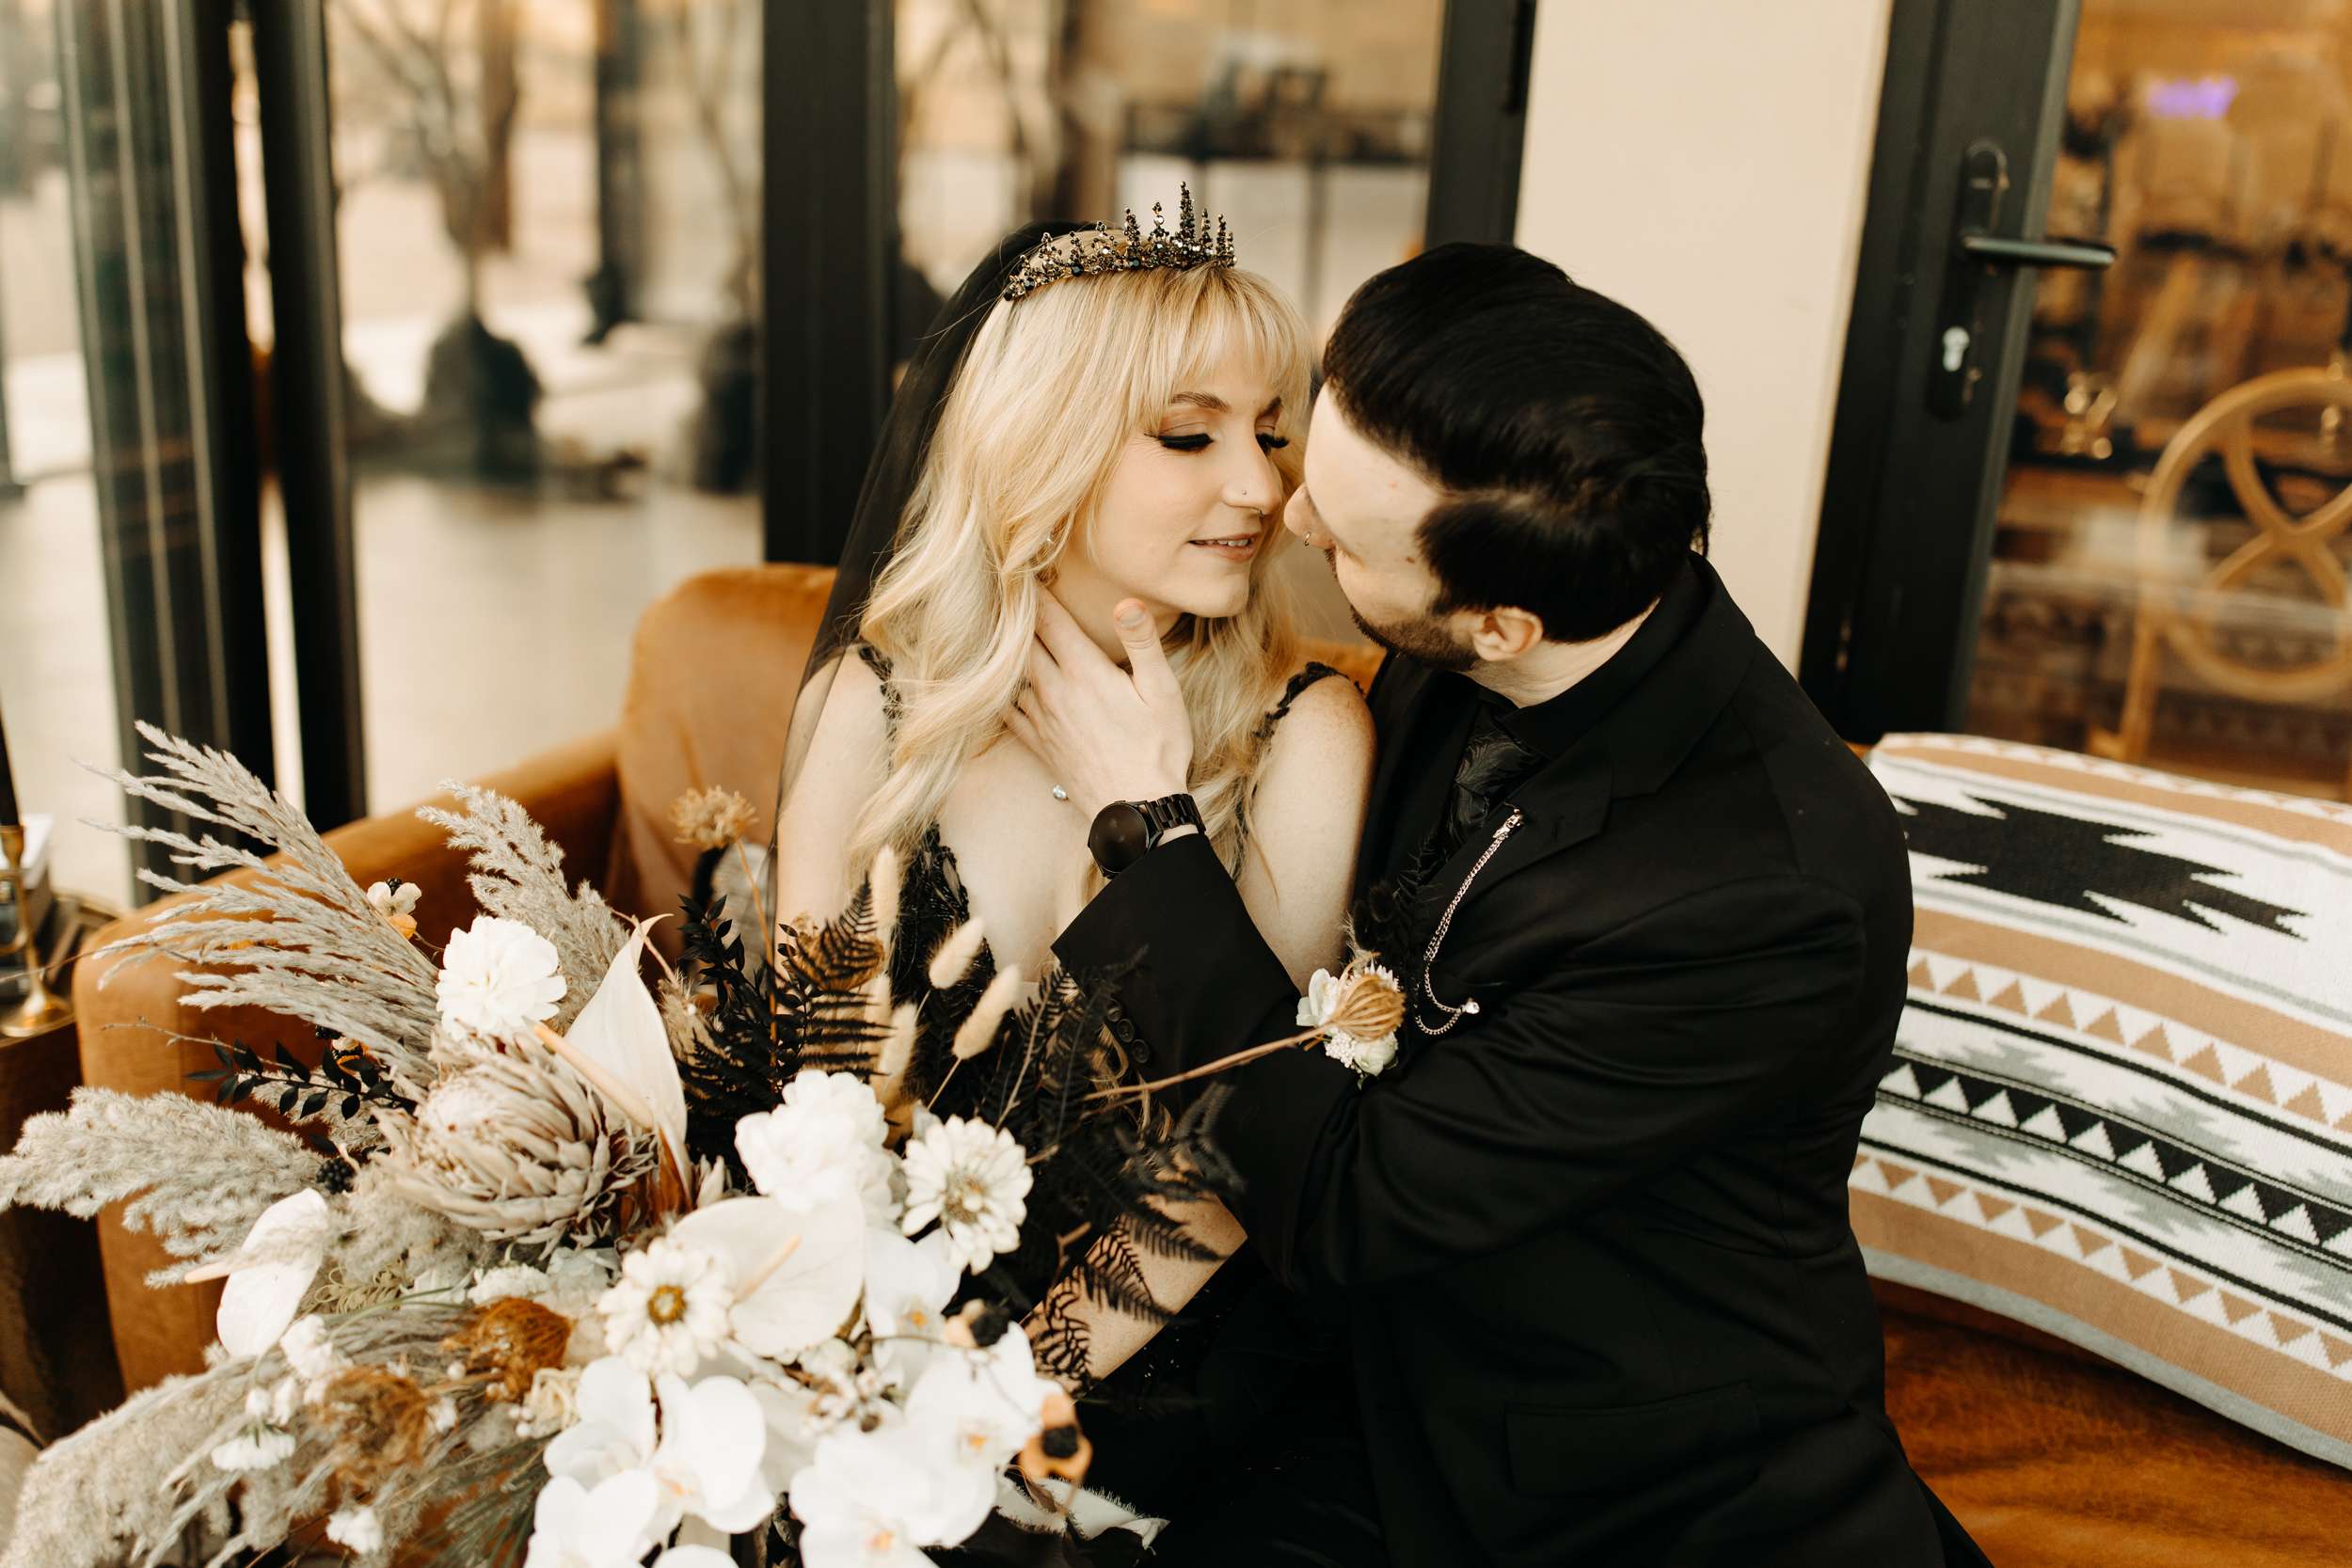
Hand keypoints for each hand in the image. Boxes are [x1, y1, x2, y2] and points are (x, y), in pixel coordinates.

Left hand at [1008, 594, 1192, 822]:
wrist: (1136, 809)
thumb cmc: (1157, 749)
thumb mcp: (1162, 691)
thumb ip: (1142, 643)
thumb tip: (1126, 602)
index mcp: (1084, 671)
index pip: (1050, 619)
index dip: (1035, 591)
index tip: (1022, 570)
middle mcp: (1054, 690)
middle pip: (1023, 642)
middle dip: (1014, 615)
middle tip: (1003, 591)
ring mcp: (1041, 718)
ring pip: (1010, 673)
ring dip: (1004, 651)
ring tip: (995, 630)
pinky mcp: (1038, 743)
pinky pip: (1007, 709)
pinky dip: (998, 690)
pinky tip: (996, 683)